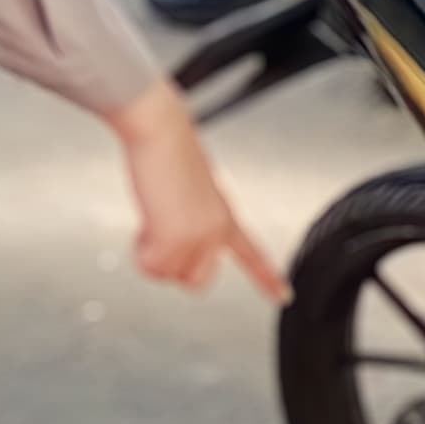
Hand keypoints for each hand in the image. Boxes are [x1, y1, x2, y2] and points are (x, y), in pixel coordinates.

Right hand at [112, 79, 283, 298]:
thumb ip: (191, 218)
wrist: (159, 129)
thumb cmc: (169, 149)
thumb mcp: (190, 190)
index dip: (267, 277)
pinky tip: (148, 218)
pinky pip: (151, 266)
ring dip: (152, 253)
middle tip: (160, 237)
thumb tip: (173, 237)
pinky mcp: (177, 239)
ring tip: (154, 217)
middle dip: (173, 266)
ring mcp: (200, 236)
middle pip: (197, 281)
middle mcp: (218, 228)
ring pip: (169, 274)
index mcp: (225, 213)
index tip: (283, 295)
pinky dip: (141, 249)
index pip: (252, 252)